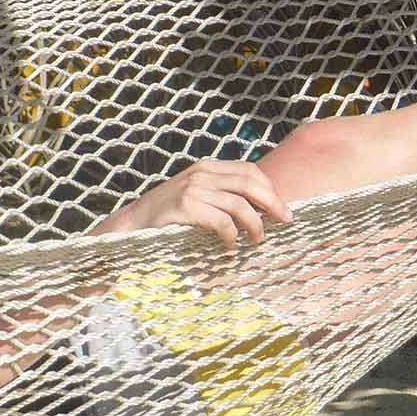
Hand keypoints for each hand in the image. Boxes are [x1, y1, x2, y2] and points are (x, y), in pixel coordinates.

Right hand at [92, 160, 293, 248]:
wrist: (130, 226)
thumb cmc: (167, 217)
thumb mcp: (195, 197)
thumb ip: (220, 196)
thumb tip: (258, 210)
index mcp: (206, 168)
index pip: (249, 171)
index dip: (269, 189)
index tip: (280, 208)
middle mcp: (201, 173)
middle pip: (250, 184)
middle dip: (273, 203)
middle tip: (285, 222)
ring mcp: (192, 188)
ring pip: (240, 205)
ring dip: (254, 225)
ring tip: (256, 240)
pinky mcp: (185, 207)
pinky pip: (222, 222)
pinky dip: (231, 237)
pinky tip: (230, 248)